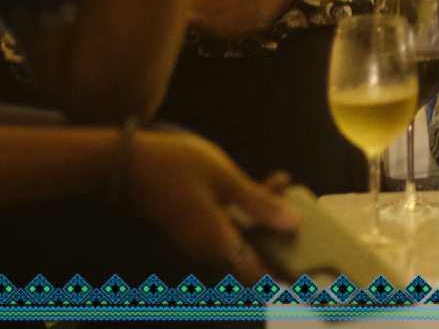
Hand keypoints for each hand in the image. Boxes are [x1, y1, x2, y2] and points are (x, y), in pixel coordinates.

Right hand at [126, 129, 297, 283]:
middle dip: (282, 240)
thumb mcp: (225, 179)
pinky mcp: (196, 229)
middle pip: (255, 258)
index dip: (284, 274)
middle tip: (305, 217)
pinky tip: (266, 185)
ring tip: (285, 188)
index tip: (310, 267)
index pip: (257, 275)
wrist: (129, 163)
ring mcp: (200, 240)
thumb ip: (259, 203)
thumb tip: (293, 224)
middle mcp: (207, 249)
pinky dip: (252, 212)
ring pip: (245, 239)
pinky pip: (232, 228)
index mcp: (216, 242)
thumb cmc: (176, 167)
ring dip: (268, 220)